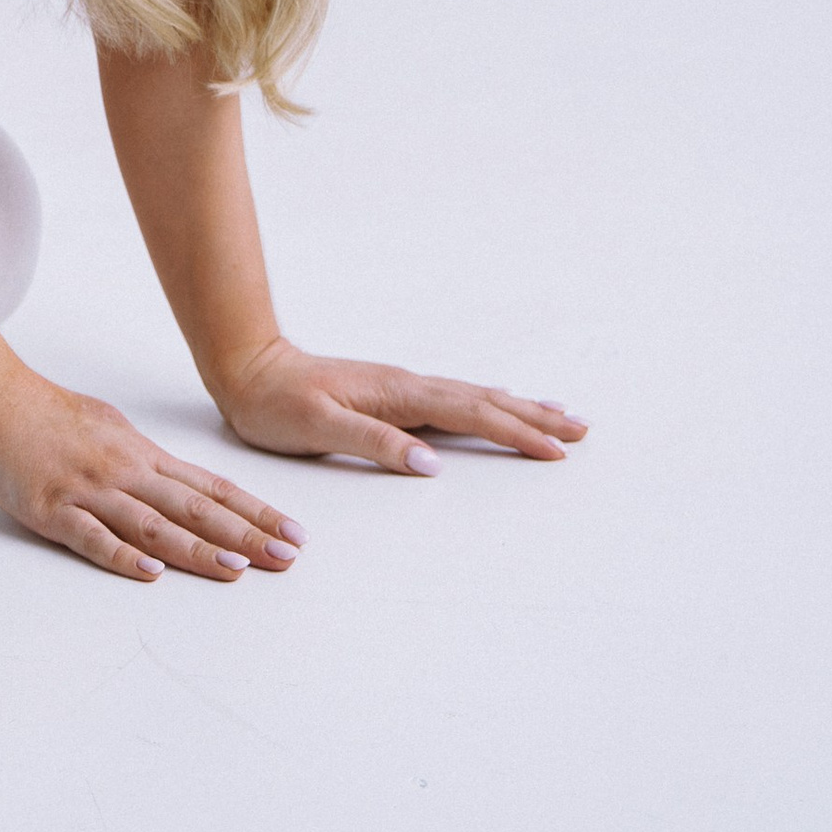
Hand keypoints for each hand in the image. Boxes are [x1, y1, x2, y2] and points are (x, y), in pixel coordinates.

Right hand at [0, 368, 303, 583]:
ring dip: (197, 548)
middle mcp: (125, 470)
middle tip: (285, 558)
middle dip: (244, 535)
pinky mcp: (51, 508)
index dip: (255, 512)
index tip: (293, 533)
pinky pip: (92, 536)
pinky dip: (124, 555)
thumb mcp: (110, 428)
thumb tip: (177, 481)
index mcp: (141, 453)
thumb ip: (143, 459)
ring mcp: (89, 490)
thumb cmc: (48, 413)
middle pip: (194, 507)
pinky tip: (152, 572)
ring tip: (236, 569)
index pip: (211, 487)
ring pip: (153, 523)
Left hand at [212, 338, 586, 473]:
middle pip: (485, 401)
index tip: (556, 448)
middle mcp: (408, 386)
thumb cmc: (277, 403)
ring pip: (475, 398)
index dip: (516, 431)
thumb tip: (430, 462)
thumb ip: (374, 443)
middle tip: (582, 429)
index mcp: (398, 394)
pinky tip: (499, 405)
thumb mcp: (318, 427)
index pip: (470, 414)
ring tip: (561, 416)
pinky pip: (456, 401)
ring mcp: (403, 389)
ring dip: (520, 408)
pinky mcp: (394, 397)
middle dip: (535, 416)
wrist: (249, 369)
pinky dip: (488, 404)